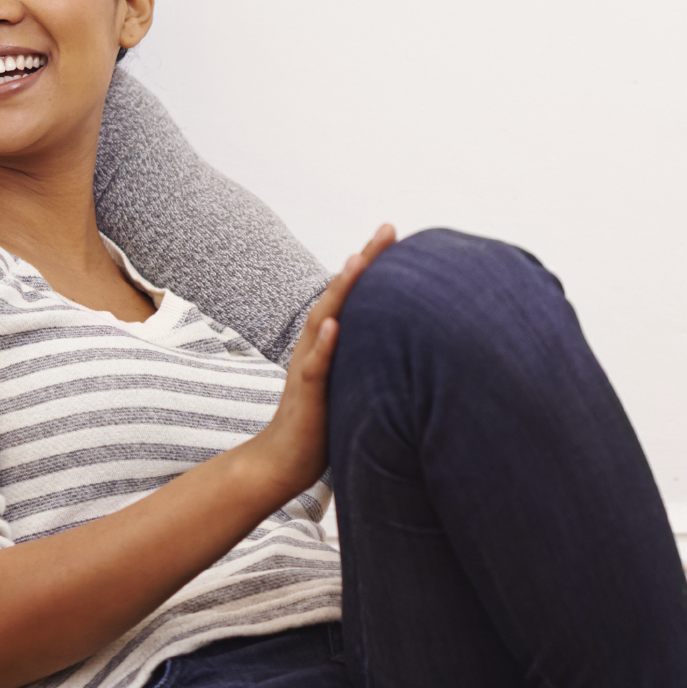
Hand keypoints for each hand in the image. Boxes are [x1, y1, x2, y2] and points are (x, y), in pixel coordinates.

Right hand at [246, 225, 396, 497]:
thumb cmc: (323, 422)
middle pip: (339, 294)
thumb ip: (367, 357)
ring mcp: (308, 366)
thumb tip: (403, 342)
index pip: (353, 295)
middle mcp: (315, 344)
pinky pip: (313, 367)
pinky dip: (322, 346)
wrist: (282, 459)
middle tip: (388, 228)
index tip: (396, 234)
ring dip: (340, 291)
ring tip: (358, 261)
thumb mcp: (351, 382)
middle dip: (363, 261)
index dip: (372, 264)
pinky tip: (334, 326)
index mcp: (329, 340)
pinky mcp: (306, 395)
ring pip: (323, 321)